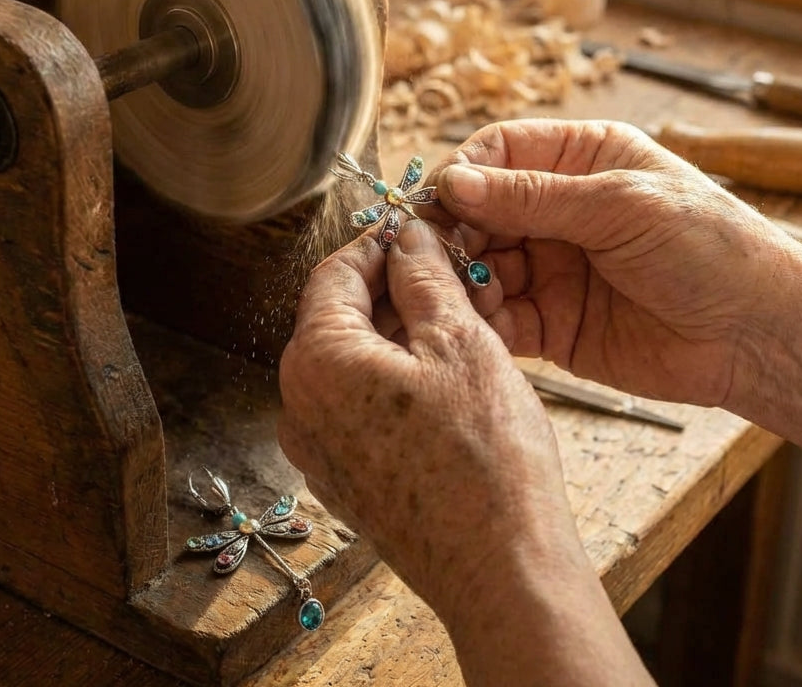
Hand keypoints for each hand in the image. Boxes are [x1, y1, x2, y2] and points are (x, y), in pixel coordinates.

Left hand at [277, 218, 584, 625]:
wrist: (502, 572)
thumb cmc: (485, 457)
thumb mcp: (460, 341)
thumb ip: (423, 277)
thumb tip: (406, 237)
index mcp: (315, 362)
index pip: (334, 274)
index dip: (378, 243)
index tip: (417, 229)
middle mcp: (299, 406)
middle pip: (340, 318)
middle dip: (394, 288)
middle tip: (450, 272)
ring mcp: (319, 449)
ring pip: (354, 362)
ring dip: (401, 333)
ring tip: (459, 320)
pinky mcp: (346, 479)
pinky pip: (361, 405)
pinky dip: (396, 377)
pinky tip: (447, 375)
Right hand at [431, 119, 801, 408]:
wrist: (759, 334)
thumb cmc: (709, 248)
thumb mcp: (620, 205)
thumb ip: (534, 197)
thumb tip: (454, 181)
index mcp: (581, 160)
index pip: (498, 153)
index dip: (463, 173)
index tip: (438, 200)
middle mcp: (560, 211)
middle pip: (479, 211)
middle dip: (454, 231)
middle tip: (435, 254)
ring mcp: (552, 267)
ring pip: (481, 265)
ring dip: (463, 278)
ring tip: (459, 293)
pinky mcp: (551, 323)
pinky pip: (500, 318)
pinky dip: (482, 321)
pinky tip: (479, 324)